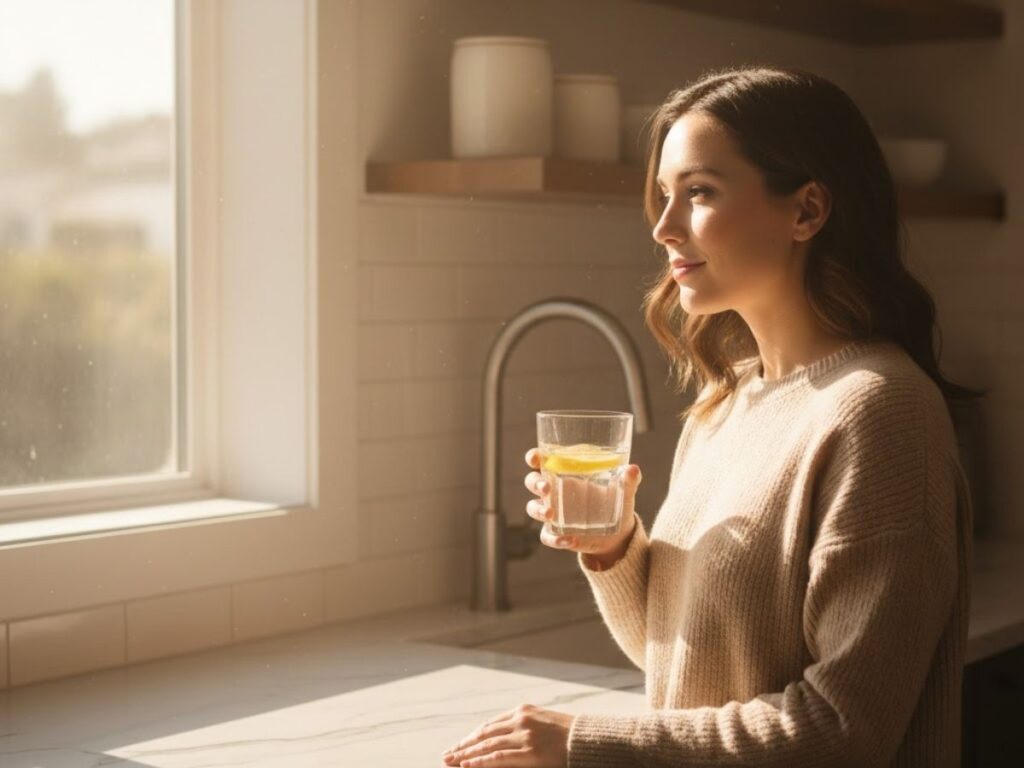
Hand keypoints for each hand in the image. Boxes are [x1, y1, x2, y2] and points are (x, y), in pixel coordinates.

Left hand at [442, 704, 574, 766]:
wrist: (588, 739)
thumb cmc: (568, 734)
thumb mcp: (543, 722)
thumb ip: (524, 725)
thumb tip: (504, 735)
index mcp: (522, 711)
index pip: (489, 725)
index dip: (472, 736)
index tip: (459, 745)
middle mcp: (520, 720)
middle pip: (484, 734)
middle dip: (464, 745)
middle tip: (447, 755)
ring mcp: (524, 736)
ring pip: (487, 745)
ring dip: (466, 754)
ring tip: (451, 761)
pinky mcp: (529, 752)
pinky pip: (499, 758)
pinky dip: (481, 761)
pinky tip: (467, 765)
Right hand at [524, 447, 640, 560]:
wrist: (618, 532)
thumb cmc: (615, 500)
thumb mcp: (624, 490)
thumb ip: (628, 480)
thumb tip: (633, 469)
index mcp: (566, 472)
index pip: (542, 460)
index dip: (534, 457)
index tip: (535, 457)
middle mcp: (555, 491)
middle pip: (532, 482)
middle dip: (535, 483)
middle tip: (547, 488)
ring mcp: (553, 512)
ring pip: (533, 508)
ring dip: (538, 510)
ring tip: (551, 514)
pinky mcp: (557, 533)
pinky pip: (547, 536)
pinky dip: (554, 539)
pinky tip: (569, 540)